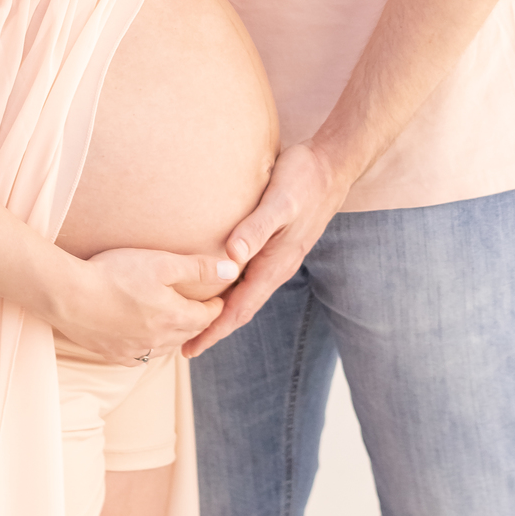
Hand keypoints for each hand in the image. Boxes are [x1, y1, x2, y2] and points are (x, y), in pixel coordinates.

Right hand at [54, 246, 240, 365]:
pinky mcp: (114, 355)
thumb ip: (198, 268)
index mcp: (174, 318)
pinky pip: (142, 356)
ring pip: (166, 347)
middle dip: (198, 321)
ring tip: (177, 321)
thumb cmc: (115, 274)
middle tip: (203, 309)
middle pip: (188, 334)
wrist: (69, 296)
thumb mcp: (161, 263)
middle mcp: (159, 341)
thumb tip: (232, 270)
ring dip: (176, 335)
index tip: (219, 297)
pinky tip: (145, 336)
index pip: (206, 317)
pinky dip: (151, 346)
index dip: (215, 306)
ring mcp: (135, 352)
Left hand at [182, 142, 348, 358]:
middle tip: (183, 345)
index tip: (191, 349)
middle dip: (213, 328)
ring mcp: (276, 257)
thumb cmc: (304, 181)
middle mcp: (275, 267)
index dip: (214, 330)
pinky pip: (248, 275)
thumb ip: (256, 228)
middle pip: (240, 308)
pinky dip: (229, 286)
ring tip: (194, 319)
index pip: (240, 309)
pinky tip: (216, 280)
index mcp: (274, 265)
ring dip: (221, 310)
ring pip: (244, 293)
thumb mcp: (280, 202)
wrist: (332, 166)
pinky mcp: (274, 244)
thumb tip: (231, 257)